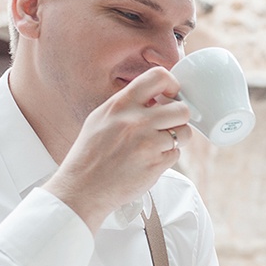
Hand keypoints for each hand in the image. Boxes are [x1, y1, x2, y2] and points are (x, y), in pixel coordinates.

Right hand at [42, 67, 192, 229]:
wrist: (81, 189)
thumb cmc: (90, 155)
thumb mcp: (100, 119)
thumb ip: (127, 104)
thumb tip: (156, 96)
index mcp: (120, 105)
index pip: (158, 76)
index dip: (171, 85)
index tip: (170, 95)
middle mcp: (136, 121)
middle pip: (181, 108)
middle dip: (179, 117)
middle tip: (168, 124)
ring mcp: (147, 143)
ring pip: (184, 132)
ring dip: (177, 138)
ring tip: (159, 144)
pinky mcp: (155, 164)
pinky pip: (176, 154)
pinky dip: (168, 157)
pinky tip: (150, 160)